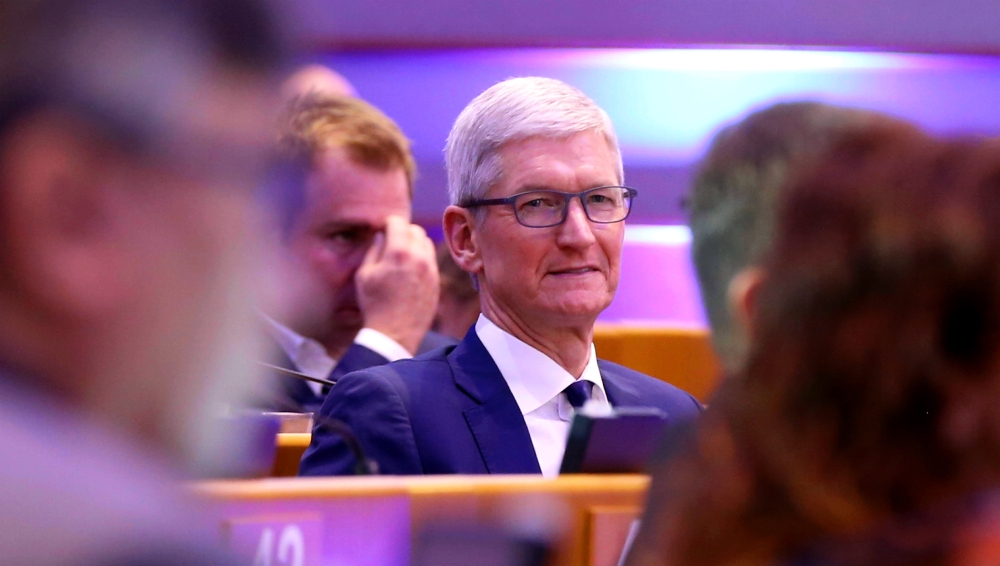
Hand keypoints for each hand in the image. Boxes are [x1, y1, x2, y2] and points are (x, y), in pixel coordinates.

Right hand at [355, 216, 438, 354]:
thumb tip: (381, 236)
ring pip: (426, 243)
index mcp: (399, 252)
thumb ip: (373, 250)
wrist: (394, 333)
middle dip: (402, 231)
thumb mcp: (364, 275)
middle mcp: (419, 258)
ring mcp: (431, 270)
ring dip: (414, 244)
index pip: (398, 222)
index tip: (381, 231)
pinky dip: (421, 258)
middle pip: (415, 229)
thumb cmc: (375, 304)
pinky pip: (431, 260)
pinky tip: (409, 270)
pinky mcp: (437, 281)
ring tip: (401, 256)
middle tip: (391, 242)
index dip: (387, 224)